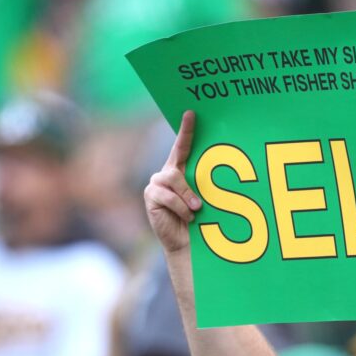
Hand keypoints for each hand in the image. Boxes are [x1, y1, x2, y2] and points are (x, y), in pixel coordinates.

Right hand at [144, 110, 202, 253]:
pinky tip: (186, 216)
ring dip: (187, 196)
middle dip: (188, 181)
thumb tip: (205, 184)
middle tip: (200, 202)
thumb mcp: (204, 198)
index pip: (183, 146)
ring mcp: (157, 183)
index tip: (191, 113)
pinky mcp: (150, 195)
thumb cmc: (200, 219)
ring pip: (173, 178)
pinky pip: (166, 194)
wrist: (187, 242)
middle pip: (177, 164)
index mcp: (182, 169)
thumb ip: (202, 186)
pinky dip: (179, 206)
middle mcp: (168, 173)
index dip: (186, 129)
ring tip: (196, 211)